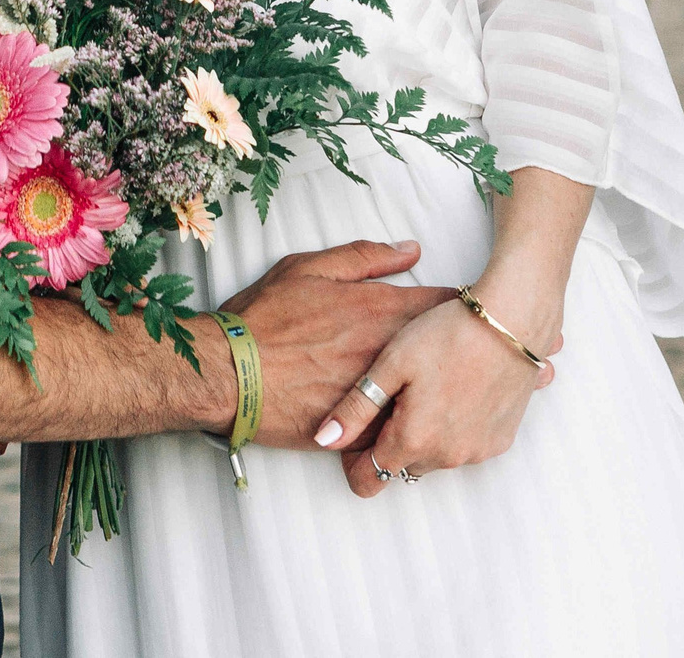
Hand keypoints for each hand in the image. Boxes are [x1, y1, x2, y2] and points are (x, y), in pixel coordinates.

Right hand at [214, 240, 454, 448]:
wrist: (226, 376)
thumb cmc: (262, 319)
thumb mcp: (308, 269)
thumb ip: (365, 257)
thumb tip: (411, 251)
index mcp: (379, 309)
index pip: (444, 303)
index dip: (454, 304)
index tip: (457, 306)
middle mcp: (388, 354)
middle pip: (444, 352)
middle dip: (449, 346)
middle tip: (450, 344)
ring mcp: (377, 396)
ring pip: (425, 395)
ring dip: (430, 388)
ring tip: (428, 384)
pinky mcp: (361, 431)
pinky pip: (397, 429)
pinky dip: (400, 421)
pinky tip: (394, 416)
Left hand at [316, 291, 560, 497]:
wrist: (513, 321)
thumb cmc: (449, 333)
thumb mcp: (392, 363)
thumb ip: (356, 408)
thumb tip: (324, 440)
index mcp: (414, 440)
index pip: (368, 480)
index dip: (354, 460)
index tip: (358, 427)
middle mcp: (447, 456)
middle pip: (402, 467)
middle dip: (391, 440)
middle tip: (397, 393)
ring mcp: (478, 451)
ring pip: (434, 457)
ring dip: (424, 434)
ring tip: (429, 386)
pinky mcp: (501, 440)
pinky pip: (464, 447)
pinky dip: (455, 428)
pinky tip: (456, 389)